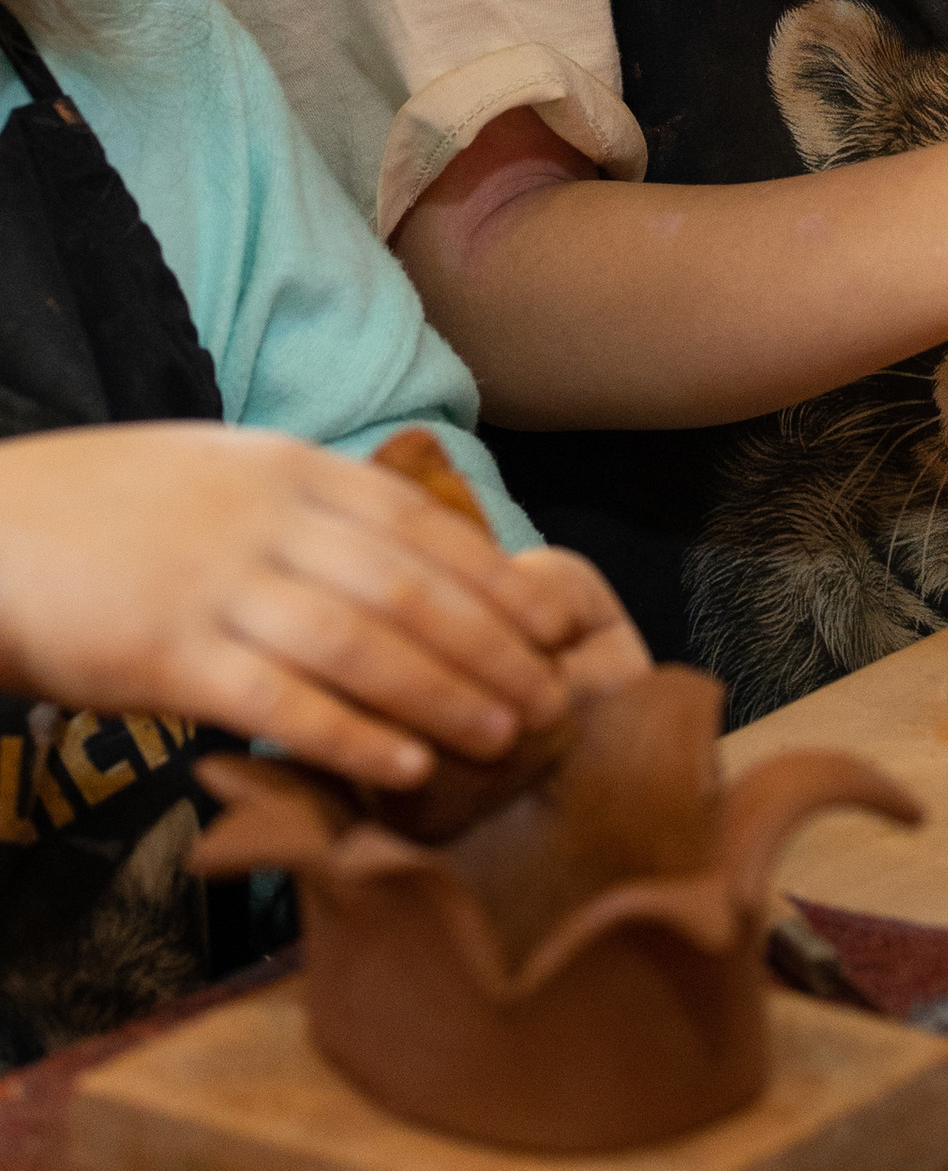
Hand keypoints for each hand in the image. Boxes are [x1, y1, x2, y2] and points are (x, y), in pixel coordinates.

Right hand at [0, 424, 641, 788]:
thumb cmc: (107, 513)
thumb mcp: (220, 477)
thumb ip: (301, 508)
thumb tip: (391, 556)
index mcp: (288, 469)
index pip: (419, 523)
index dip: (492, 578)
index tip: (548, 625)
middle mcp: (269, 519)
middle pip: (410, 587)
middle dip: (491, 648)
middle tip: (549, 700)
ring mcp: (221, 586)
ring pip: (363, 646)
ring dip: (444, 697)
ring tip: (503, 738)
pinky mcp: (170, 656)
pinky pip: (282, 702)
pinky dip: (352, 737)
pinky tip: (403, 769)